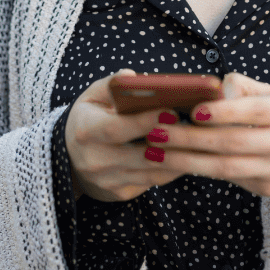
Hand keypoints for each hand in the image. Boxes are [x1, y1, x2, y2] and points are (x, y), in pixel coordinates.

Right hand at [65, 69, 186, 201]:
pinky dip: (173, 169)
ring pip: (153, 171)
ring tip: (199, 140)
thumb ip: (112, 85)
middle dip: (172, 142)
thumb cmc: (89, 119)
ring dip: (179, 157)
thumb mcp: (92, 97)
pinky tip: (188, 154)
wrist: (70, 158)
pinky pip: (154, 181)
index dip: (145, 121)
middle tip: (196, 127)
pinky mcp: (121, 193)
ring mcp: (108, 181)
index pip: (117, 129)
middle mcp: (95, 160)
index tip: (172, 110)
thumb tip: (132, 77)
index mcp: (87, 131)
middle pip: (141, 154)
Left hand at [143, 72, 269, 198]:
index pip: (257, 110)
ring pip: (228, 167)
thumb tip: (211, 91)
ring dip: (187, 160)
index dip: (225, 111)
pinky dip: (199, 170)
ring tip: (156, 150)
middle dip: (192, 138)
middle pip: (236, 142)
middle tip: (158, 132)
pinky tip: (175, 161)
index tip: (194, 111)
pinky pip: (229, 179)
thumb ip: (242, 88)